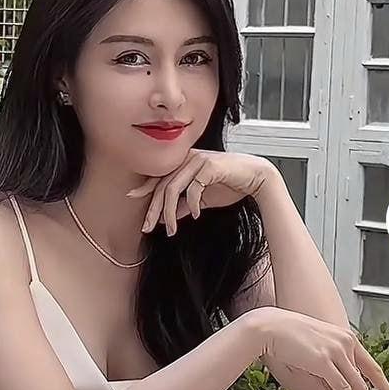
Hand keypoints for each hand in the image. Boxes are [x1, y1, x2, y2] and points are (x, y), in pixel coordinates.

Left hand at [127, 150, 273, 235]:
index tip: (132, 198)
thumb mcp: (202, 199)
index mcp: (184, 163)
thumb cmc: (230, 185)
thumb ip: (184, 205)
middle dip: (153, 209)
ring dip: (169, 212)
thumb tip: (166, 218)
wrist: (256, 177)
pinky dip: (192, 204)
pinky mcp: (209, 166)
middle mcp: (188, 159)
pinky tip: (197, 215)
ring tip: (171, 230)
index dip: (145, 188)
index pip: (159, 176)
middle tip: (147, 228)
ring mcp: (197, 160)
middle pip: (162, 185)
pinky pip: (193, 188)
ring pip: (173, 187)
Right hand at [250, 307, 388, 389]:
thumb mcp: (317, 351)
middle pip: (366, 381)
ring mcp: (335, 350)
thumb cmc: (287, 335)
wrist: (269, 326)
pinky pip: (343, 387)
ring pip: (357, 387)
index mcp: (345, 338)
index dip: (384, 386)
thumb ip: (332, 370)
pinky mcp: (324, 359)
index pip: (372, 366)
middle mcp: (345, 342)